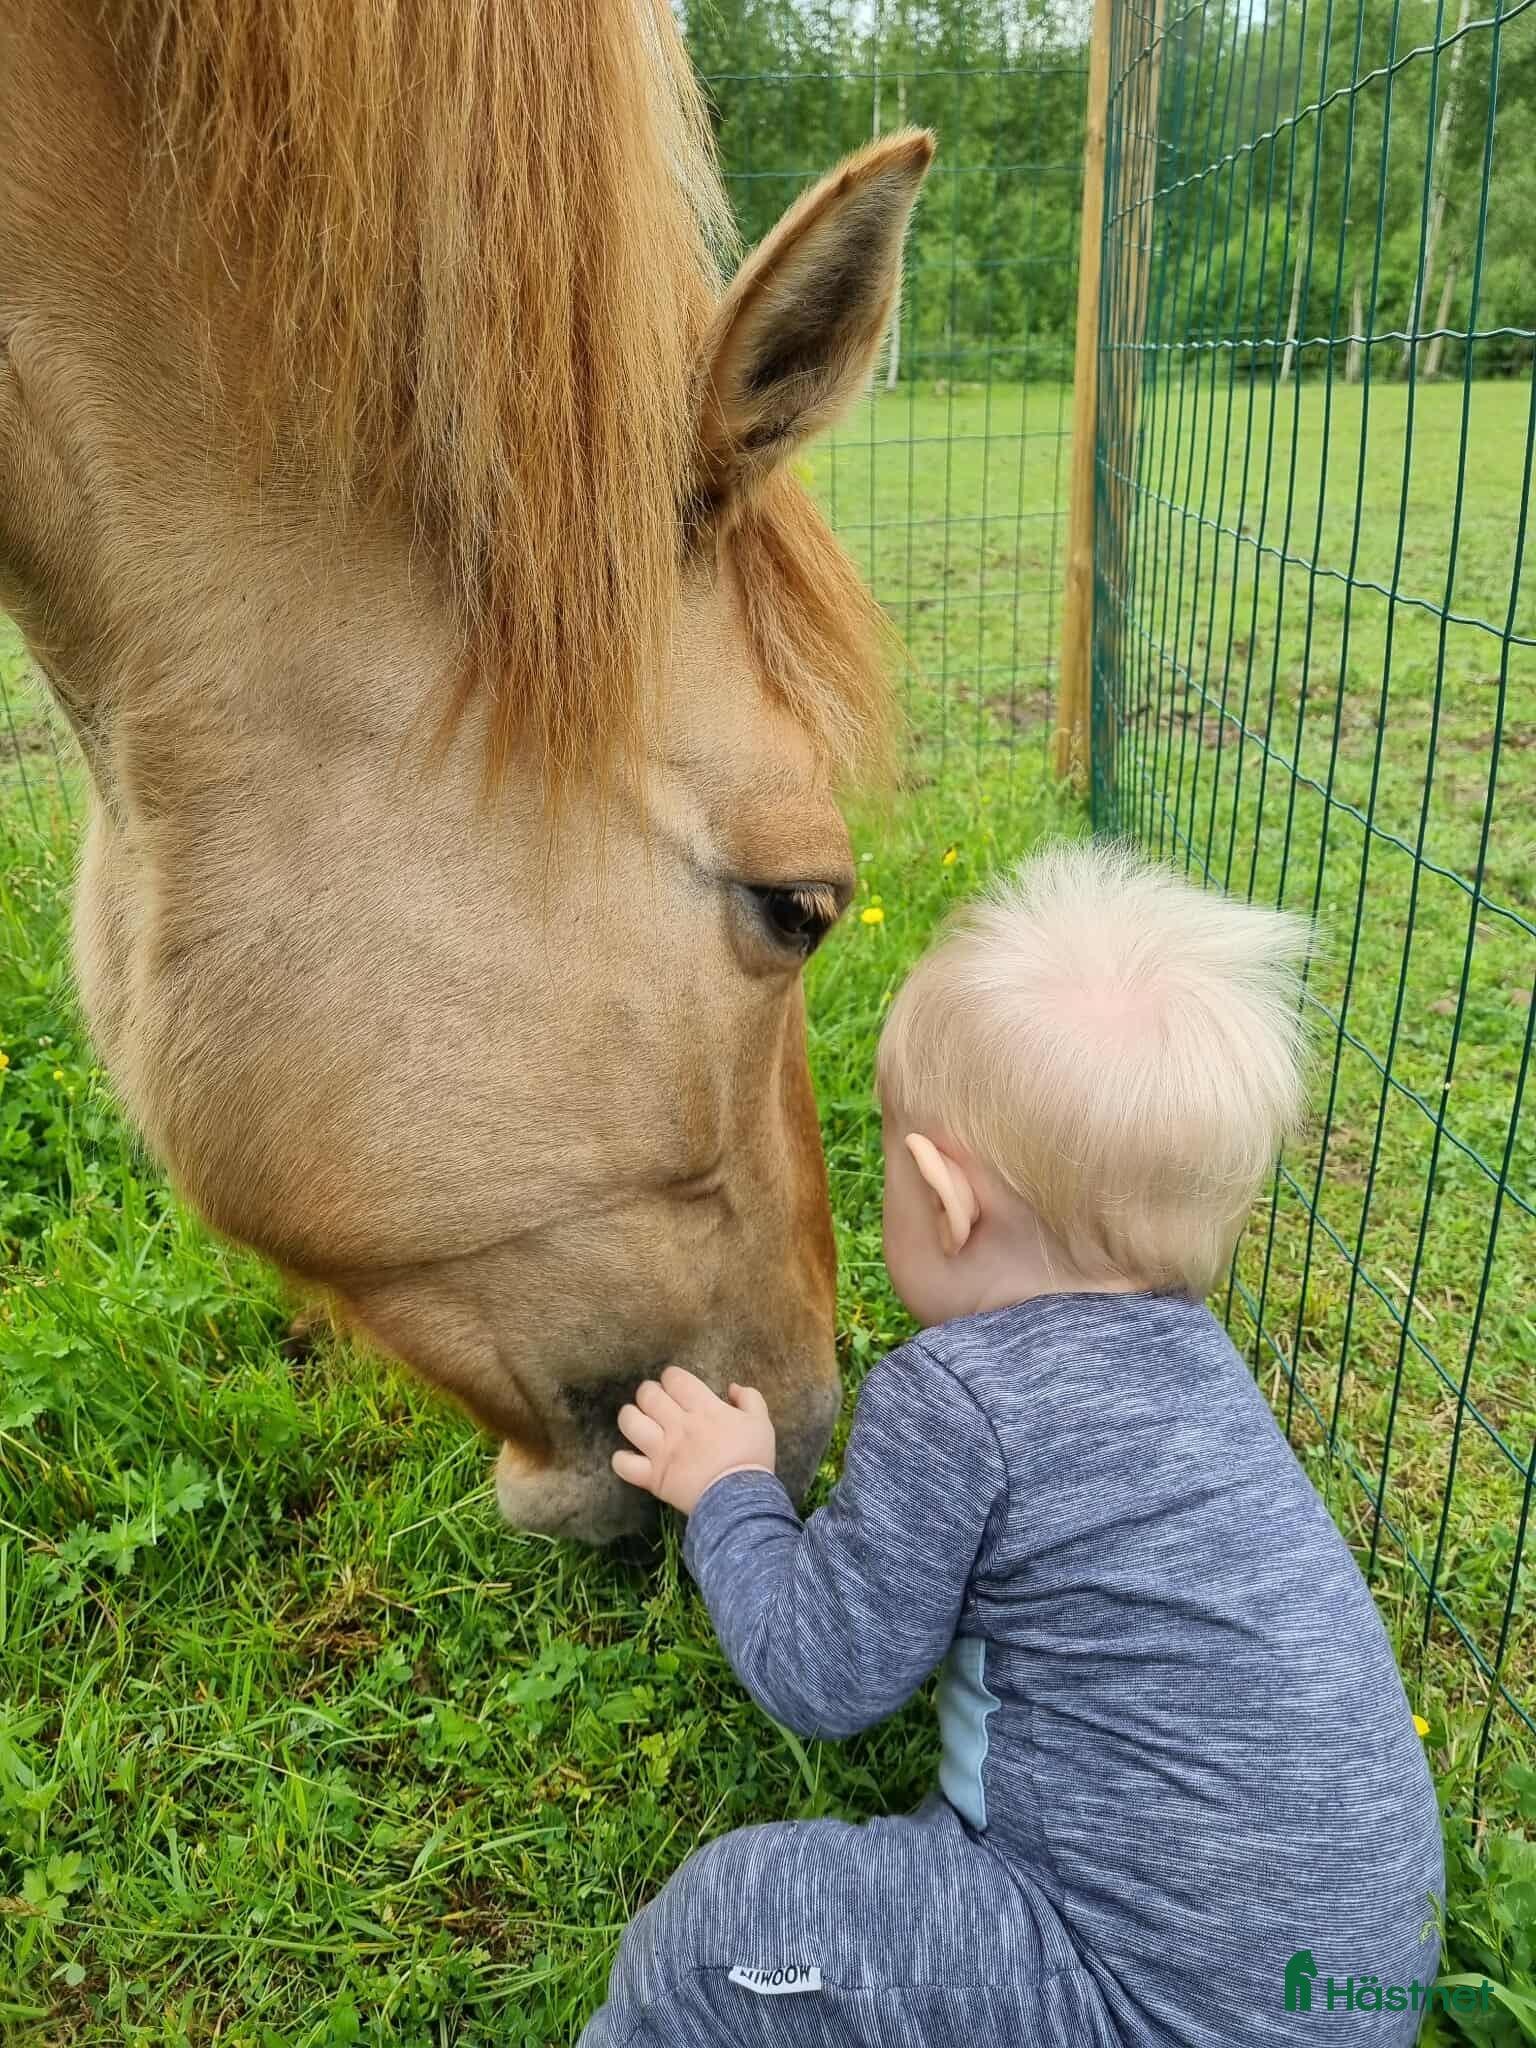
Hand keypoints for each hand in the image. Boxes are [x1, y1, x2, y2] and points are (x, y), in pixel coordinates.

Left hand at [612, 1366, 775, 1514]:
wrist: (741, 1501)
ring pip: (629, 1422)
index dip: (671, 1377)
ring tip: (638, 1420)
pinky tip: (631, 1456)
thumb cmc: (752, 1460)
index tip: (675, 1385)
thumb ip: (749, 1398)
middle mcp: (678, 1425)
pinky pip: (624, 1464)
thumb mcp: (761, 1423)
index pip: (675, 1379)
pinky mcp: (653, 1477)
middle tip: (656, 1401)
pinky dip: (622, 1459)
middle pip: (648, 1394)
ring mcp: (662, 1451)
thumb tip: (731, 1387)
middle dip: (649, 1392)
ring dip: (630, 1416)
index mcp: (704, 1409)